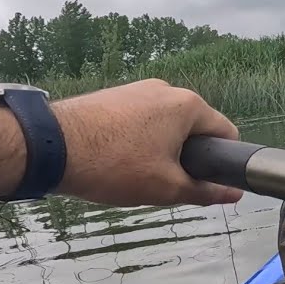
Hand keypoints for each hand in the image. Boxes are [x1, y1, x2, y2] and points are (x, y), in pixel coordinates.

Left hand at [51, 79, 242, 206]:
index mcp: (187, 105)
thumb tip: (235, 194)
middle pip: (194, 129)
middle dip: (188, 157)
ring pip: (166, 126)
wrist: (50, 147)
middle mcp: (166, 89)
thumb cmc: (114, 166)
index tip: (207, 183)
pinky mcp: (115, 96)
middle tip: (168, 183)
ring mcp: (138, 89)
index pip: (226, 133)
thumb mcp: (166, 187)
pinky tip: (119, 161)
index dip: (223, 162)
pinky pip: (141, 120)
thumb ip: (206, 190)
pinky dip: (139, 141)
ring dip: (162, 150)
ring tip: (138, 175)